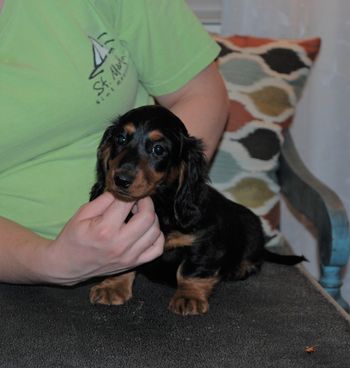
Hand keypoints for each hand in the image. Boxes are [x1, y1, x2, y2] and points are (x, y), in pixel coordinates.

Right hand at [44, 192, 163, 284]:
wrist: (67, 266)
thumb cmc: (73, 237)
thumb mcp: (82, 213)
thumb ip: (104, 200)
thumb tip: (123, 190)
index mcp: (105, 230)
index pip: (127, 203)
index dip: (129, 193)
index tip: (128, 191)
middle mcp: (120, 244)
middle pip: (148, 217)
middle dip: (146, 202)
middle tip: (137, 200)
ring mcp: (129, 257)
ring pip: (155, 232)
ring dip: (151, 218)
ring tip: (140, 214)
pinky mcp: (133, 264)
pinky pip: (157, 249)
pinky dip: (156, 237)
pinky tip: (146, 230)